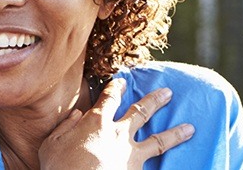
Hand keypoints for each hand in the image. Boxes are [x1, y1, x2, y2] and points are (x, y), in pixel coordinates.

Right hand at [38, 77, 195, 169]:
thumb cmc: (60, 166)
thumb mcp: (51, 143)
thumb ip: (65, 126)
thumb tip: (77, 115)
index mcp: (96, 122)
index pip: (108, 99)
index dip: (115, 89)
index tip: (122, 82)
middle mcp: (118, 134)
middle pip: (141, 112)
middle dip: (155, 100)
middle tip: (168, 92)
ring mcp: (131, 154)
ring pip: (159, 140)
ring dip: (175, 132)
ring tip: (191, 128)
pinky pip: (156, 166)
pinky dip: (169, 165)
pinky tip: (180, 166)